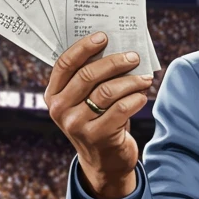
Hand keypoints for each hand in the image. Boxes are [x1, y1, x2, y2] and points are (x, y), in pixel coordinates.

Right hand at [45, 32, 154, 198]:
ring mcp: (76, 124)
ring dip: (131, 81)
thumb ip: (89, 79)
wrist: (105, 162)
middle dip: (115, 62)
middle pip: (88, 75)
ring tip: (145, 78)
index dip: (84, 47)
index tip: (104, 37)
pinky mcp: (97, 136)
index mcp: (53, 95)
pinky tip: (143, 96)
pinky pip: (121, 109)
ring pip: (107, 91)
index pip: (65, 64)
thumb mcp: (85, 102)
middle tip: (134, 57)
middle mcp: (60, 109)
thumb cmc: (98, 122)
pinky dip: (136, 99)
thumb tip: (115, 48)